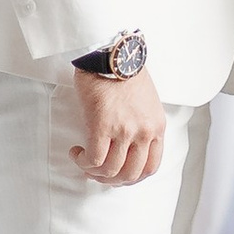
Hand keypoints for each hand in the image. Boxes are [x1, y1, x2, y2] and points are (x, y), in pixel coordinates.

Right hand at [72, 65, 166, 183]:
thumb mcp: (147, 102)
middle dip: (112, 180)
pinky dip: (83, 162)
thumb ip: (142, 125)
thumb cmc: (125, 73)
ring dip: (94, 172)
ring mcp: (124, 131)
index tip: (119, 175)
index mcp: (156, 127)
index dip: (132, 178)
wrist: (111, 54)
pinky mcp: (102, 126)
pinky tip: (77, 152)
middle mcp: (144, 132)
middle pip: (131, 174)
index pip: (151, 167)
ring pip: (111, 171)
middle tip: (98, 173)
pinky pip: (94, 160)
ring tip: (84, 161)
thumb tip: (127, 147)